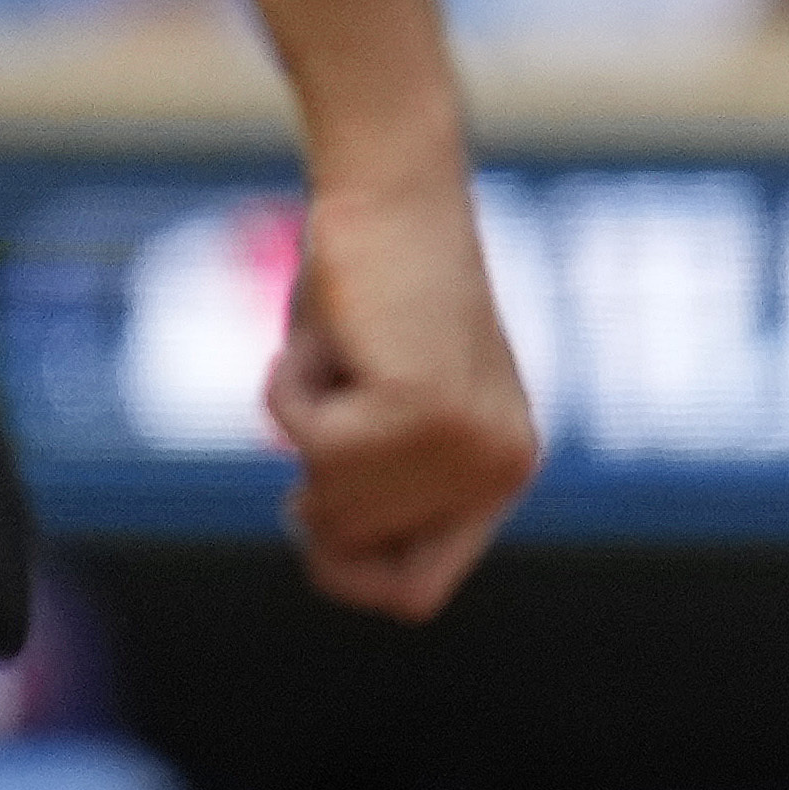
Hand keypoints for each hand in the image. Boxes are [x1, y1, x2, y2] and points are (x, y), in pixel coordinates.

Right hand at [264, 154, 538, 623]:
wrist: (393, 194)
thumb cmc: (369, 288)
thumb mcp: (378, 399)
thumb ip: (372, 477)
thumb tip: (324, 542)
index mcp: (500, 476)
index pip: (412, 595)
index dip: (341, 568)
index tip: (305, 507)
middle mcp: (500, 471)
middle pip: (351, 546)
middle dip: (307, 475)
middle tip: (329, 388)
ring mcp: (470, 447)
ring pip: (327, 497)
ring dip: (297, 423)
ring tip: (336, 355)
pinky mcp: (425, 409)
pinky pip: (310, 442)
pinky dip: (288, 391)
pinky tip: (331, 339)